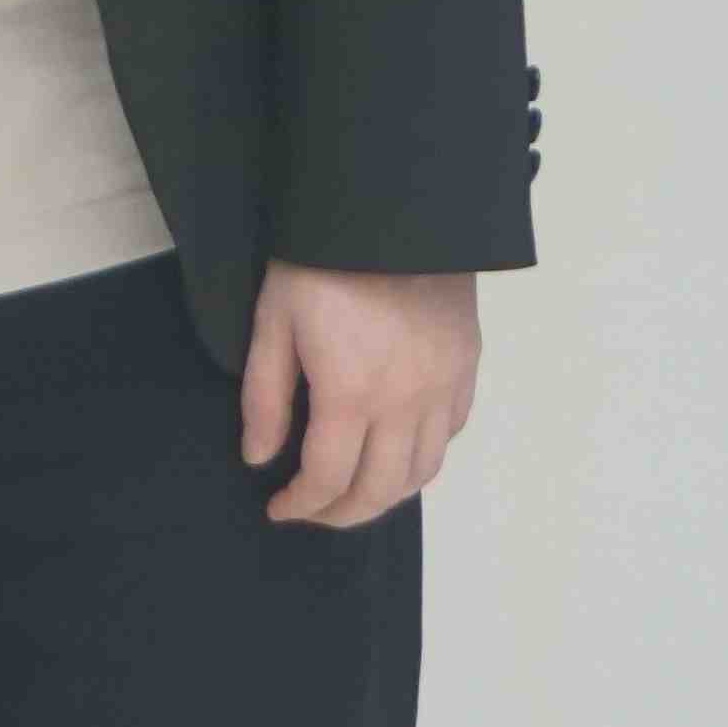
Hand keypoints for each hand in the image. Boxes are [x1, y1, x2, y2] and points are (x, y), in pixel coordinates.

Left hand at [237, 262, 481, 527]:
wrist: (391, 212)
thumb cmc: (320, 263)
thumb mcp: (272, 324)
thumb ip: (265, 398)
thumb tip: (260, 457)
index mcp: (351, 394)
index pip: (328, 478)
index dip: (301, 504)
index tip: (279, 509)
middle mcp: (406, 402)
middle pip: (381, 489)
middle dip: (342, 513)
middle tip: (312, 511)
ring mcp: (444, 386)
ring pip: (424, 470)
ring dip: (387, 494)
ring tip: (352, 492)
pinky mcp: (467, 367)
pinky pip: (451, 432)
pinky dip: (423, 456)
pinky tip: (396, 450)